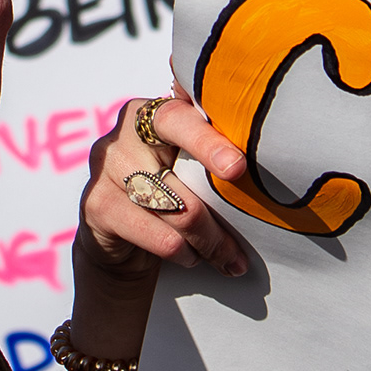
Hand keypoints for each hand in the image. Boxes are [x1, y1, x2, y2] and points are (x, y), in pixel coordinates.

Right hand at [58, 89, 253, 370]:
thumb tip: (274, 159)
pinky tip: (193, 258)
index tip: (238, 168)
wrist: (117, 233)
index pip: (178, 118)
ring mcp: (104, 168)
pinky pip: (155, 234)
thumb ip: (211, 153)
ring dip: (208, 239)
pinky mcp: (96, 206)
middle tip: (248, 230)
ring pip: (173, 209)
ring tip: (228, 256)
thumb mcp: (188, 164)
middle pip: (177, 171)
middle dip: (218, 208)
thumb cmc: (169, 190)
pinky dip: (183, 252)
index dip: (208, 141)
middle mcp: (123, 134)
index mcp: (151, 113)